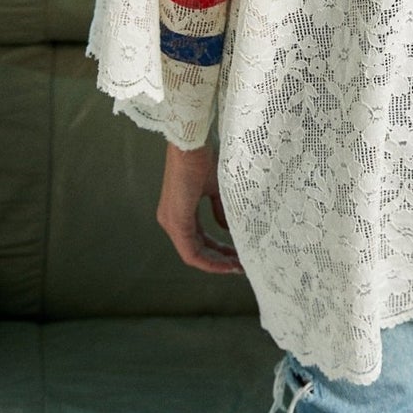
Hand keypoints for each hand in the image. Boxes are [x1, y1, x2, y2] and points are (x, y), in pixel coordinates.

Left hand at [156, 142, 245, 273]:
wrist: (192, 145)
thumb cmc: (202, 159)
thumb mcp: (215, 188)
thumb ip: (219, 210)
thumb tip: (226, 227)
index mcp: (180, 211)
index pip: (198, 241)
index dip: (218, 252)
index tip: (237, 255)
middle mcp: (171, 220)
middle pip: (196, 251)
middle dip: (219, 260)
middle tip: (240, 264)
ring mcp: (171, 222)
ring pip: (193, 254)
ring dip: (216, 263)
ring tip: (237, 266)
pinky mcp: (175, 222)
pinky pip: (190, 252)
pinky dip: (208, 261)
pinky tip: (226, 263)